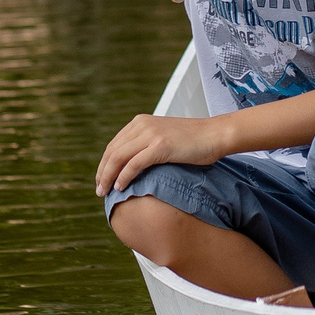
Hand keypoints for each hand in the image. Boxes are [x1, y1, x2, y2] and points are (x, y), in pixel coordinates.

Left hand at [95, 113, 227, 195]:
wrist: (215, 135)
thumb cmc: (193, 141)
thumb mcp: (164, 138)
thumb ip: (147, 145)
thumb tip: (131, 167)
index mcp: (141, 122)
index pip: (114, 145)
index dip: (104, 164)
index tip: (101, 180)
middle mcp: (142, 125)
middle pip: (112, 151)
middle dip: (102, 172)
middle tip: (99, 191)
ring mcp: (151, 134)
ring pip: (119, 157)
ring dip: (108, 177)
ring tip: (105, 192)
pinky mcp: (160, 146)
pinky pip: (134, 164)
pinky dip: (124, 177)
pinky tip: (121, 187)